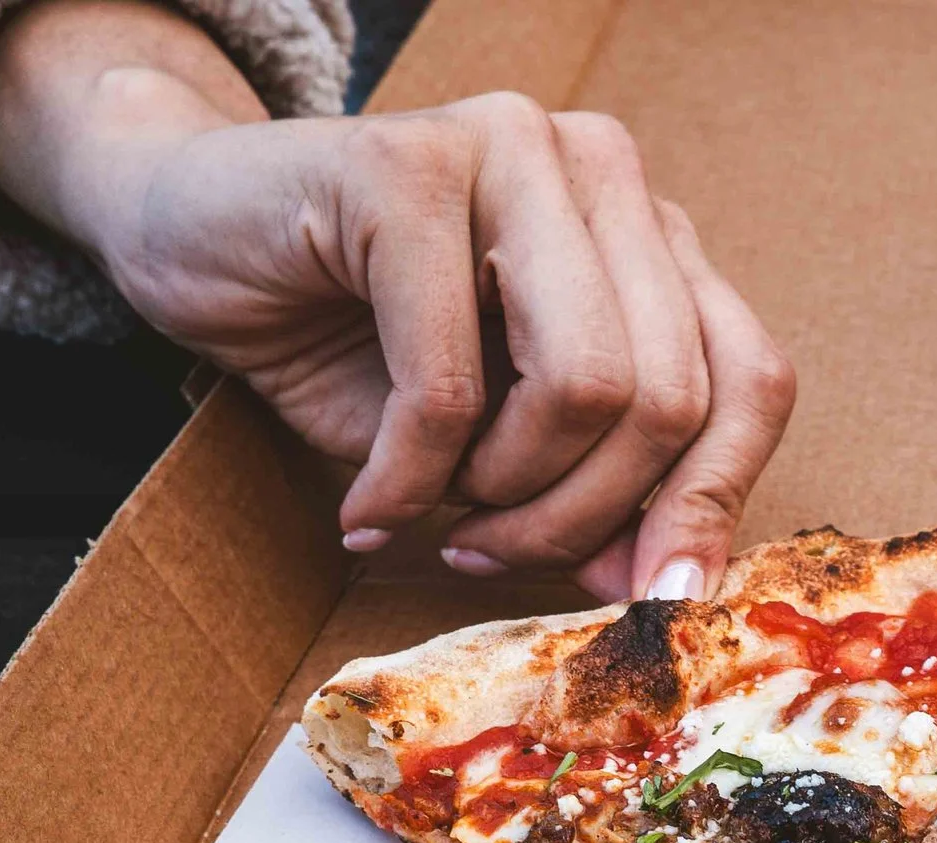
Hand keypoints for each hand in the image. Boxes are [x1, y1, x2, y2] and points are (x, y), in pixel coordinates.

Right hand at [0, 0, 793, 598]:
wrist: (187, 236)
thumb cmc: (351, 341)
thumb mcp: (499, 440)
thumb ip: (599, 493)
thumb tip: (667, 586)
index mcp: (648, 233)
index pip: (749, 381)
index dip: (712, 504)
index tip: (658, 599)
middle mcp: (601, 173)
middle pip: (669, 400)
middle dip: (579, 519)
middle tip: (487, 555)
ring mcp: (512, 149)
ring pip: (588, 388)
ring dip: (501, 494)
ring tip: (433, 509)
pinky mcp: (406, 165)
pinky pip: (450, 386)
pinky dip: (407, 478)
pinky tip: (367, 504)